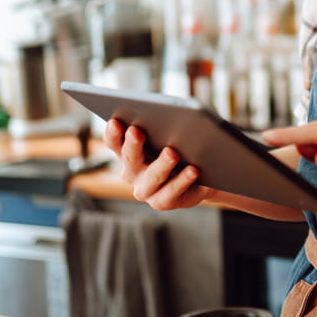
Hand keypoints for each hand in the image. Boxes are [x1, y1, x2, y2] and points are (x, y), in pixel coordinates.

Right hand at [101, 119, 219, 210]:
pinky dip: (182, 180)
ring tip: (172, 153)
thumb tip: (166, 115)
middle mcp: (132, 172)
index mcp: (127, 151)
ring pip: (152, 177)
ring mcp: (145, 189)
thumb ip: (162, 125)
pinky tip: (192, 170)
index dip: (113, 132)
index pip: (114, 141)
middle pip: (130, 157)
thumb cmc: (181, 147)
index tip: (115, 121)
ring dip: (161, 164)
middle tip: (136, 131)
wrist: (203, 175)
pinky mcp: (162, 202)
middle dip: (133, 144)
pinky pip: (171, 192)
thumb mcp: (170, 134)